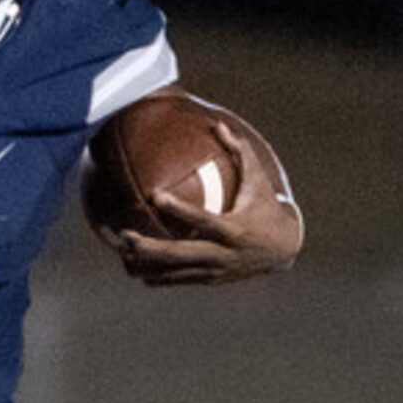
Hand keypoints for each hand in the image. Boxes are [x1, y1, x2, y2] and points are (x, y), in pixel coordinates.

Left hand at [106, 123, 302, 286]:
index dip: (179, 209)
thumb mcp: (258, 179)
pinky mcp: (211, 279)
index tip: (155, 195)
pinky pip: (179, 280)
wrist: (283, 250)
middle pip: (181, 254)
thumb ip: (240, 150)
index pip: (202, 220)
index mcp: (234, 229)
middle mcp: (223, 253)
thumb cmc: (266, 206)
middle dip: (150, 247)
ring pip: (175, 272)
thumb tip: (218, 123)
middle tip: (124, 235)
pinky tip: (134, 271)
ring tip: (119, 253)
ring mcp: (215, 270)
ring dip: (146, 265)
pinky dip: (158, 276)